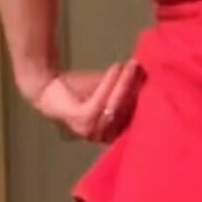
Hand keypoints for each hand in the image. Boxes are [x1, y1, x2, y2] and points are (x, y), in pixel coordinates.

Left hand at [27, 60, 143, 142]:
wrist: (46, 86)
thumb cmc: (79, 90)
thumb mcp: (108, 91)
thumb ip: (127, 90)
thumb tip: (151, 76)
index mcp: (113, 134)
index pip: (135, 119)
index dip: (146, 101)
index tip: (155, 82)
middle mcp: (103, 137)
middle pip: (128, 112)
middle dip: (137, 88)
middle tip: (143, 67)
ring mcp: (91, 130)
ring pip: (116, 105)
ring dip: (125, 82)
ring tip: (131, 65)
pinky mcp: (81, 119)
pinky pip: (102, 100)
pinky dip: (111, 82)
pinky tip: (116, 67)